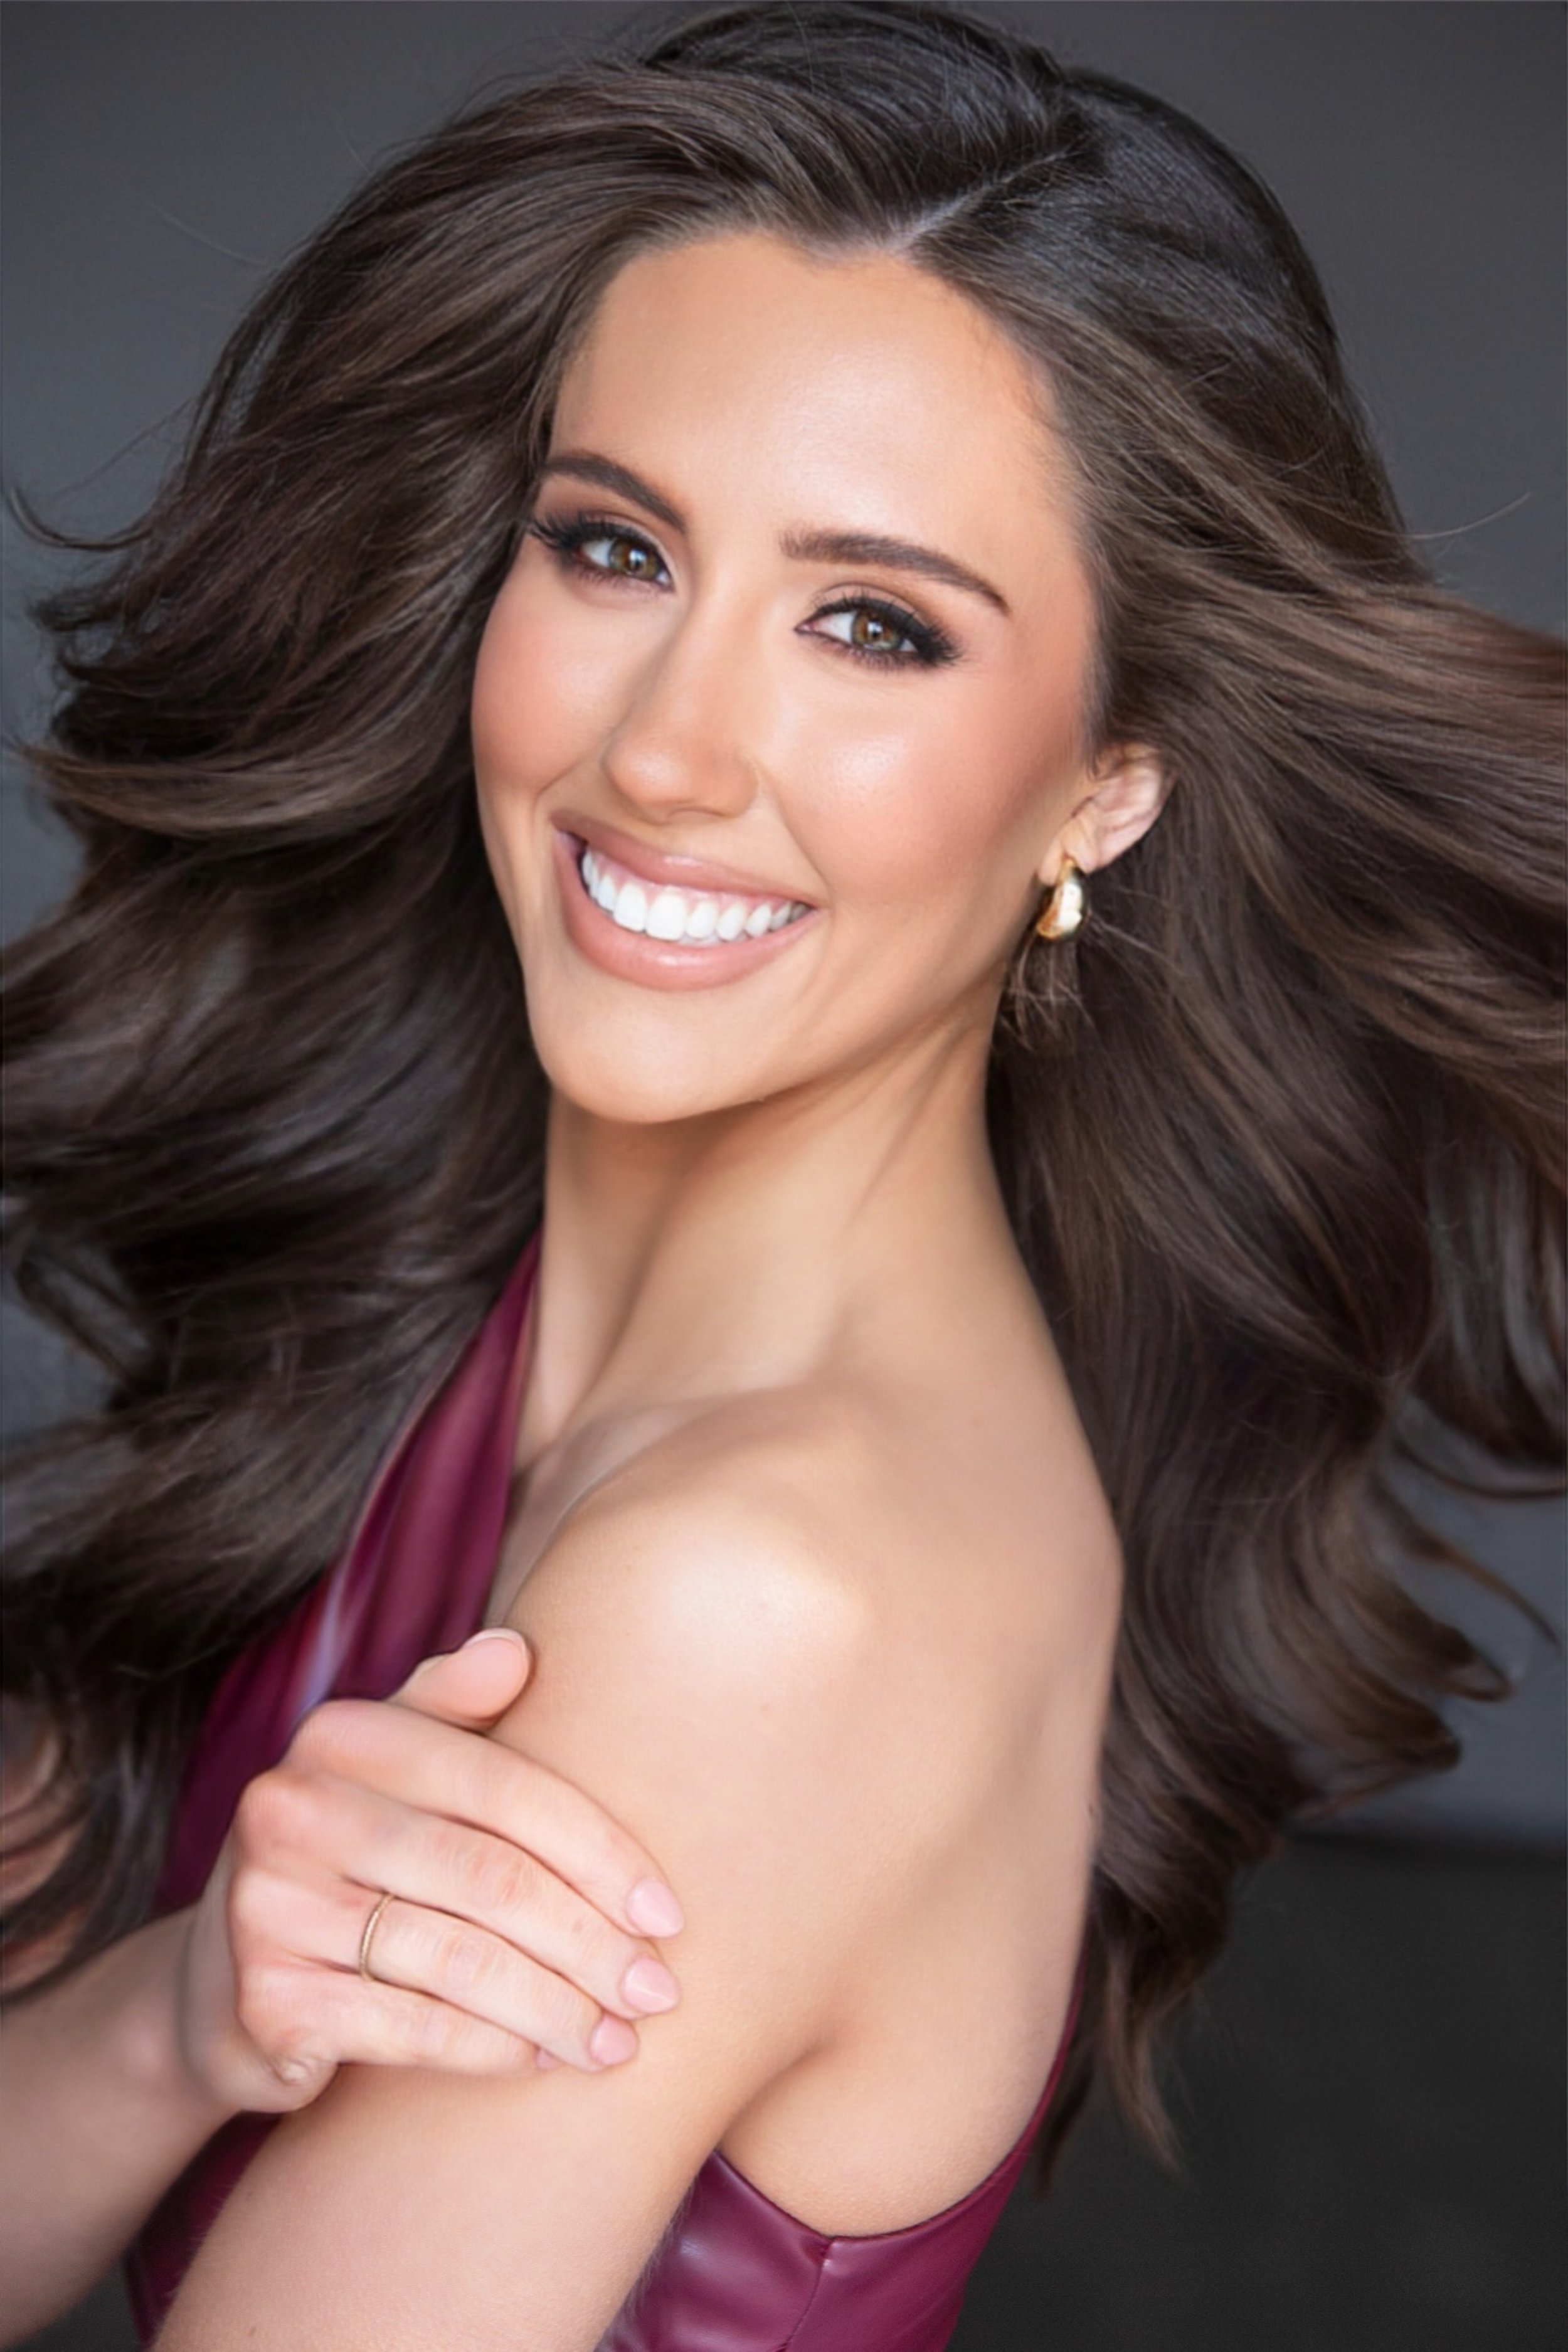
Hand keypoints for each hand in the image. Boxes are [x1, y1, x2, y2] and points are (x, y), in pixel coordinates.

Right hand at [173, 1629, 684, 2116]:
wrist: (220, 1986)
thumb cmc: (351, 1858)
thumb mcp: (392, 1769)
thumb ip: (453, 1705)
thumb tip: (519, 1649)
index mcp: (340, 1734)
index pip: (503, 1786)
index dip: (599, 1851)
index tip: (668, 1913)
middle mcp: (292, 1807)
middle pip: (489, 1878)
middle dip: (590, 1943)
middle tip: (659, 1992)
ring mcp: (268, 1906)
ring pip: (460, 1961)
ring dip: (557, 2009)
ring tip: (618, 2043)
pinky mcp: (265, 2002)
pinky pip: (413, 2027)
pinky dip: (493, 2050)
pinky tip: (544, 2061)